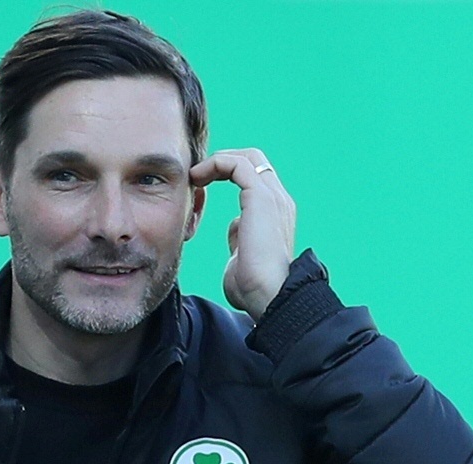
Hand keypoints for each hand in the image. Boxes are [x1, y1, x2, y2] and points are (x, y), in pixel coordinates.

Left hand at [189, 148, 295, 321]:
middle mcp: (278, 200)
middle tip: (196, 174)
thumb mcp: (243, 257)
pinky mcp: (260, 198)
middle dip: (222, 160)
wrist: (270, 297)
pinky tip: (196, 178)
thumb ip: (239, 239)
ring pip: (246, 158)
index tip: (200, 184)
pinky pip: (237, 165)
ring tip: (194, 174)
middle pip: (253, 159)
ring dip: (216, 161)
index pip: (254, 177)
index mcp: (275, 212)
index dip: (227, 172)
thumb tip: (235, 228)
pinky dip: (215, 164)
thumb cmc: (254, 289)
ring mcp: (272, 197)